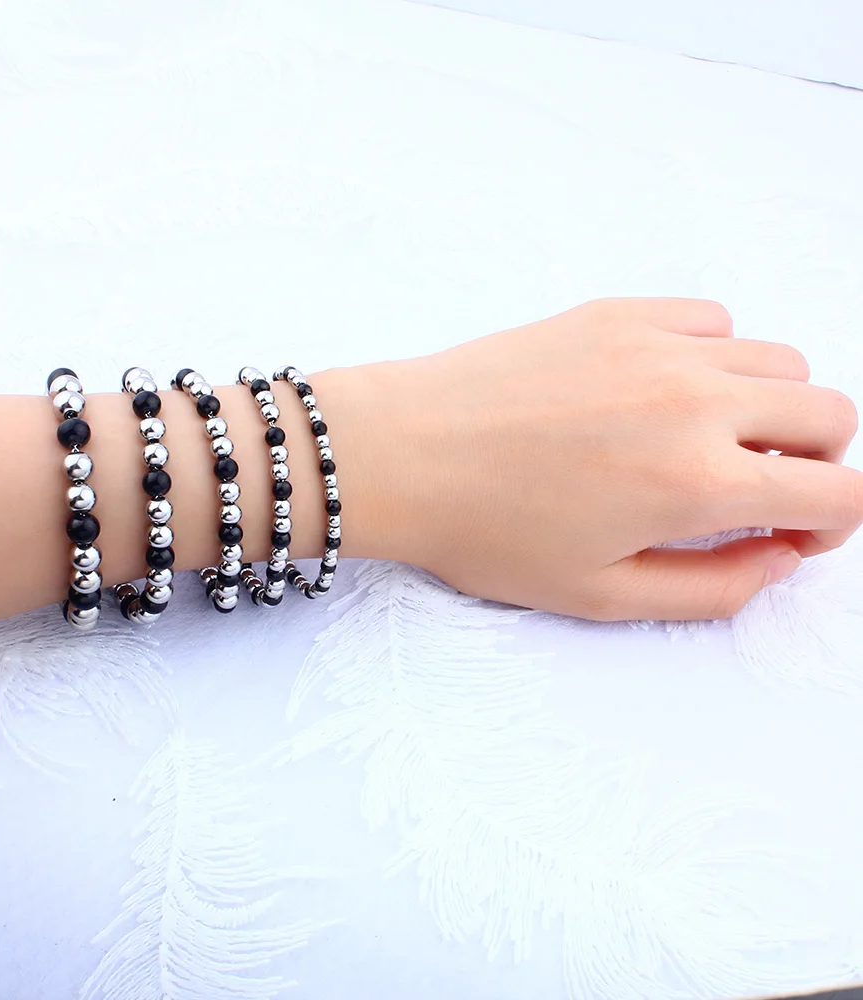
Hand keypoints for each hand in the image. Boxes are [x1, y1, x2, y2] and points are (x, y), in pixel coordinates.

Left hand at [348, 298, 862, 620]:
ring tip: (701, 441)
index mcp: (697, 482)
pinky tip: (660, 393)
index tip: (786, 535)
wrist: (400, 453)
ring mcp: (657, 345)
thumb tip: (778, 556)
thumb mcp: (599, 595)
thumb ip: (712, 588)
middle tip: (754, 490)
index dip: (832, 525)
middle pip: (829, 414)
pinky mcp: (617, 312)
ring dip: (767, 407)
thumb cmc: (485, 532)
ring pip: (778, 359)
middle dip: (813, 462)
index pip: (838, 493)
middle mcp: (695, 400)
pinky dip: (714, 357)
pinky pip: (711, 319)